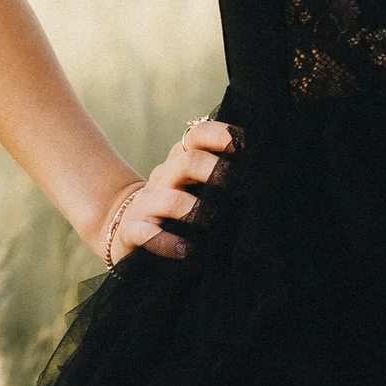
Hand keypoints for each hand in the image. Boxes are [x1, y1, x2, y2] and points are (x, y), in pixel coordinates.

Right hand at [100, 117, 235, 263]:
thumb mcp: (191, 181)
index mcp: (180, 160)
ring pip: (171, 200)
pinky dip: (168, 243)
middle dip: (214, 171)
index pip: (197, 135)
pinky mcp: (134, 230)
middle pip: (188, 161)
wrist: (125, 224)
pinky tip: (187, 250)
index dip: (219, 135)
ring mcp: (148, 203)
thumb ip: (217, 172)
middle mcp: (164, 176)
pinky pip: (148, 235)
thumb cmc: (175, 203)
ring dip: (196, 211)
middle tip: (234, 186)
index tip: (242, 146)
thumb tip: (260, 170)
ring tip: (212, 221)